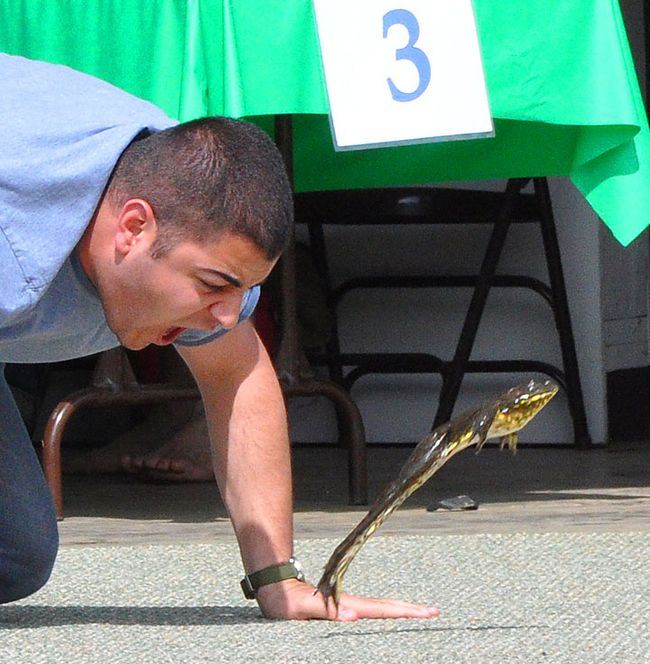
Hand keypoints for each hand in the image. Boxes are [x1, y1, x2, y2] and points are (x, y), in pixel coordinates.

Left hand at [256, 578, 439, 621]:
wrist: (276, 590)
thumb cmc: (286, 601)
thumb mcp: (302, 608)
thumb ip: (325, 609)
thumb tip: (352, 615)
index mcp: (346, 605)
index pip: (381, 609)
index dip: (404, 611)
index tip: (426, 610)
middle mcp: (350, 605)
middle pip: (386, 607)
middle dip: (411, 610)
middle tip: (435, 611)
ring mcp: (347, 607)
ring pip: (380, 609)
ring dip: (401, 610)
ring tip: (421, 613)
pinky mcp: (341, 610)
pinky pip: (369, 613)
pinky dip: (385, 614)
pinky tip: (390, 618)